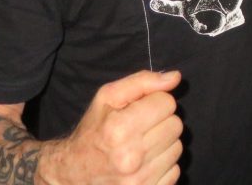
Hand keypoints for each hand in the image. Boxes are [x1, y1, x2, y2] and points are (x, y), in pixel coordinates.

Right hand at [41, 70, 182, 184]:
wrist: (74, 173)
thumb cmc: (93, 131)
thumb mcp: (108, 97)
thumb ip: (142, 82)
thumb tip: (175, 77)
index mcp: (118, 129)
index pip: (167, 103)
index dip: (156, 102)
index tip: (141, 109)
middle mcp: (130, 157)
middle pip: (176, 125)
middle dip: (161, 122)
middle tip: (141, 128)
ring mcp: (140, 181)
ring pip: (178, 148)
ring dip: (163, 144)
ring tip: (141, 146)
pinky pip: (175, 171)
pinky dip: (163, 165)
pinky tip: (144, 164)